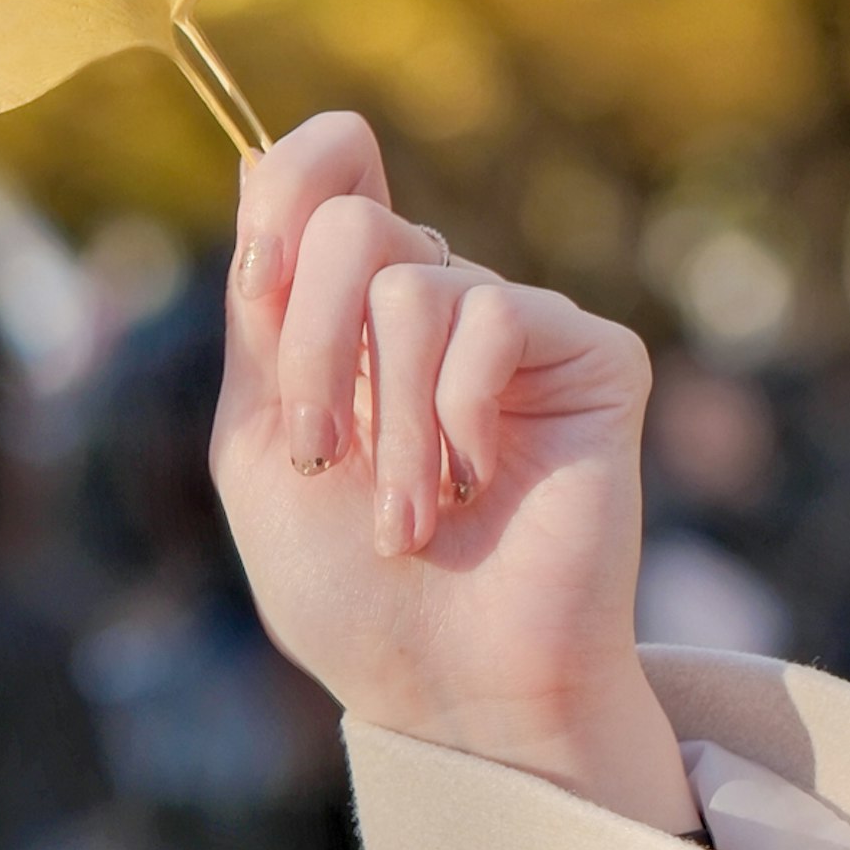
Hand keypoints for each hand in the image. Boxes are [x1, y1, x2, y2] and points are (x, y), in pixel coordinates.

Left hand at [213, 115, 697, 836]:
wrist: (451, 686)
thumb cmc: (349, 589)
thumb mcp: (261, 447)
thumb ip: (261, 317)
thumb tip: (258, 163)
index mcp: (345, 315)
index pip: (324, 169)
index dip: (291, 186)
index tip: (259, 285)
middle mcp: (433, 300)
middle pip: (353, 221)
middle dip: (313, 351)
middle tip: (320, 459)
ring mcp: (513, 326)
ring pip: (415, 286)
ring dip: (390, 429)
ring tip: (408, 522)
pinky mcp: (590, 356)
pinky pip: (495, 318)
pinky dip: (459, 416)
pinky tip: (477, 486)